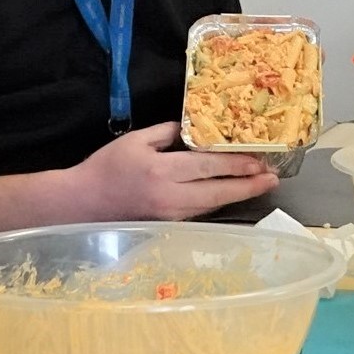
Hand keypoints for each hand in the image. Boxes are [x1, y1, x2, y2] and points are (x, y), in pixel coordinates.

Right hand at [67, 122, 278, 218]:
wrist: (80, 204)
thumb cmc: (106, 168)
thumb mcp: (135, 140)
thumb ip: (168, 133)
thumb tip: (197, 129)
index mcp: (161, 171)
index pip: (207, 167)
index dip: (236, 165)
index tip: (259, 162)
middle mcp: (169, 196)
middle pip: (217, 192)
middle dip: (248, 186)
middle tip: (273, 179)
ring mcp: (169, 214)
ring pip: (211, 205)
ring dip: (238, 195)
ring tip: (260, 185)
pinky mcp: (167, 224)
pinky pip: (198, 211)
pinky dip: (218, 202)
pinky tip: (232, 194)